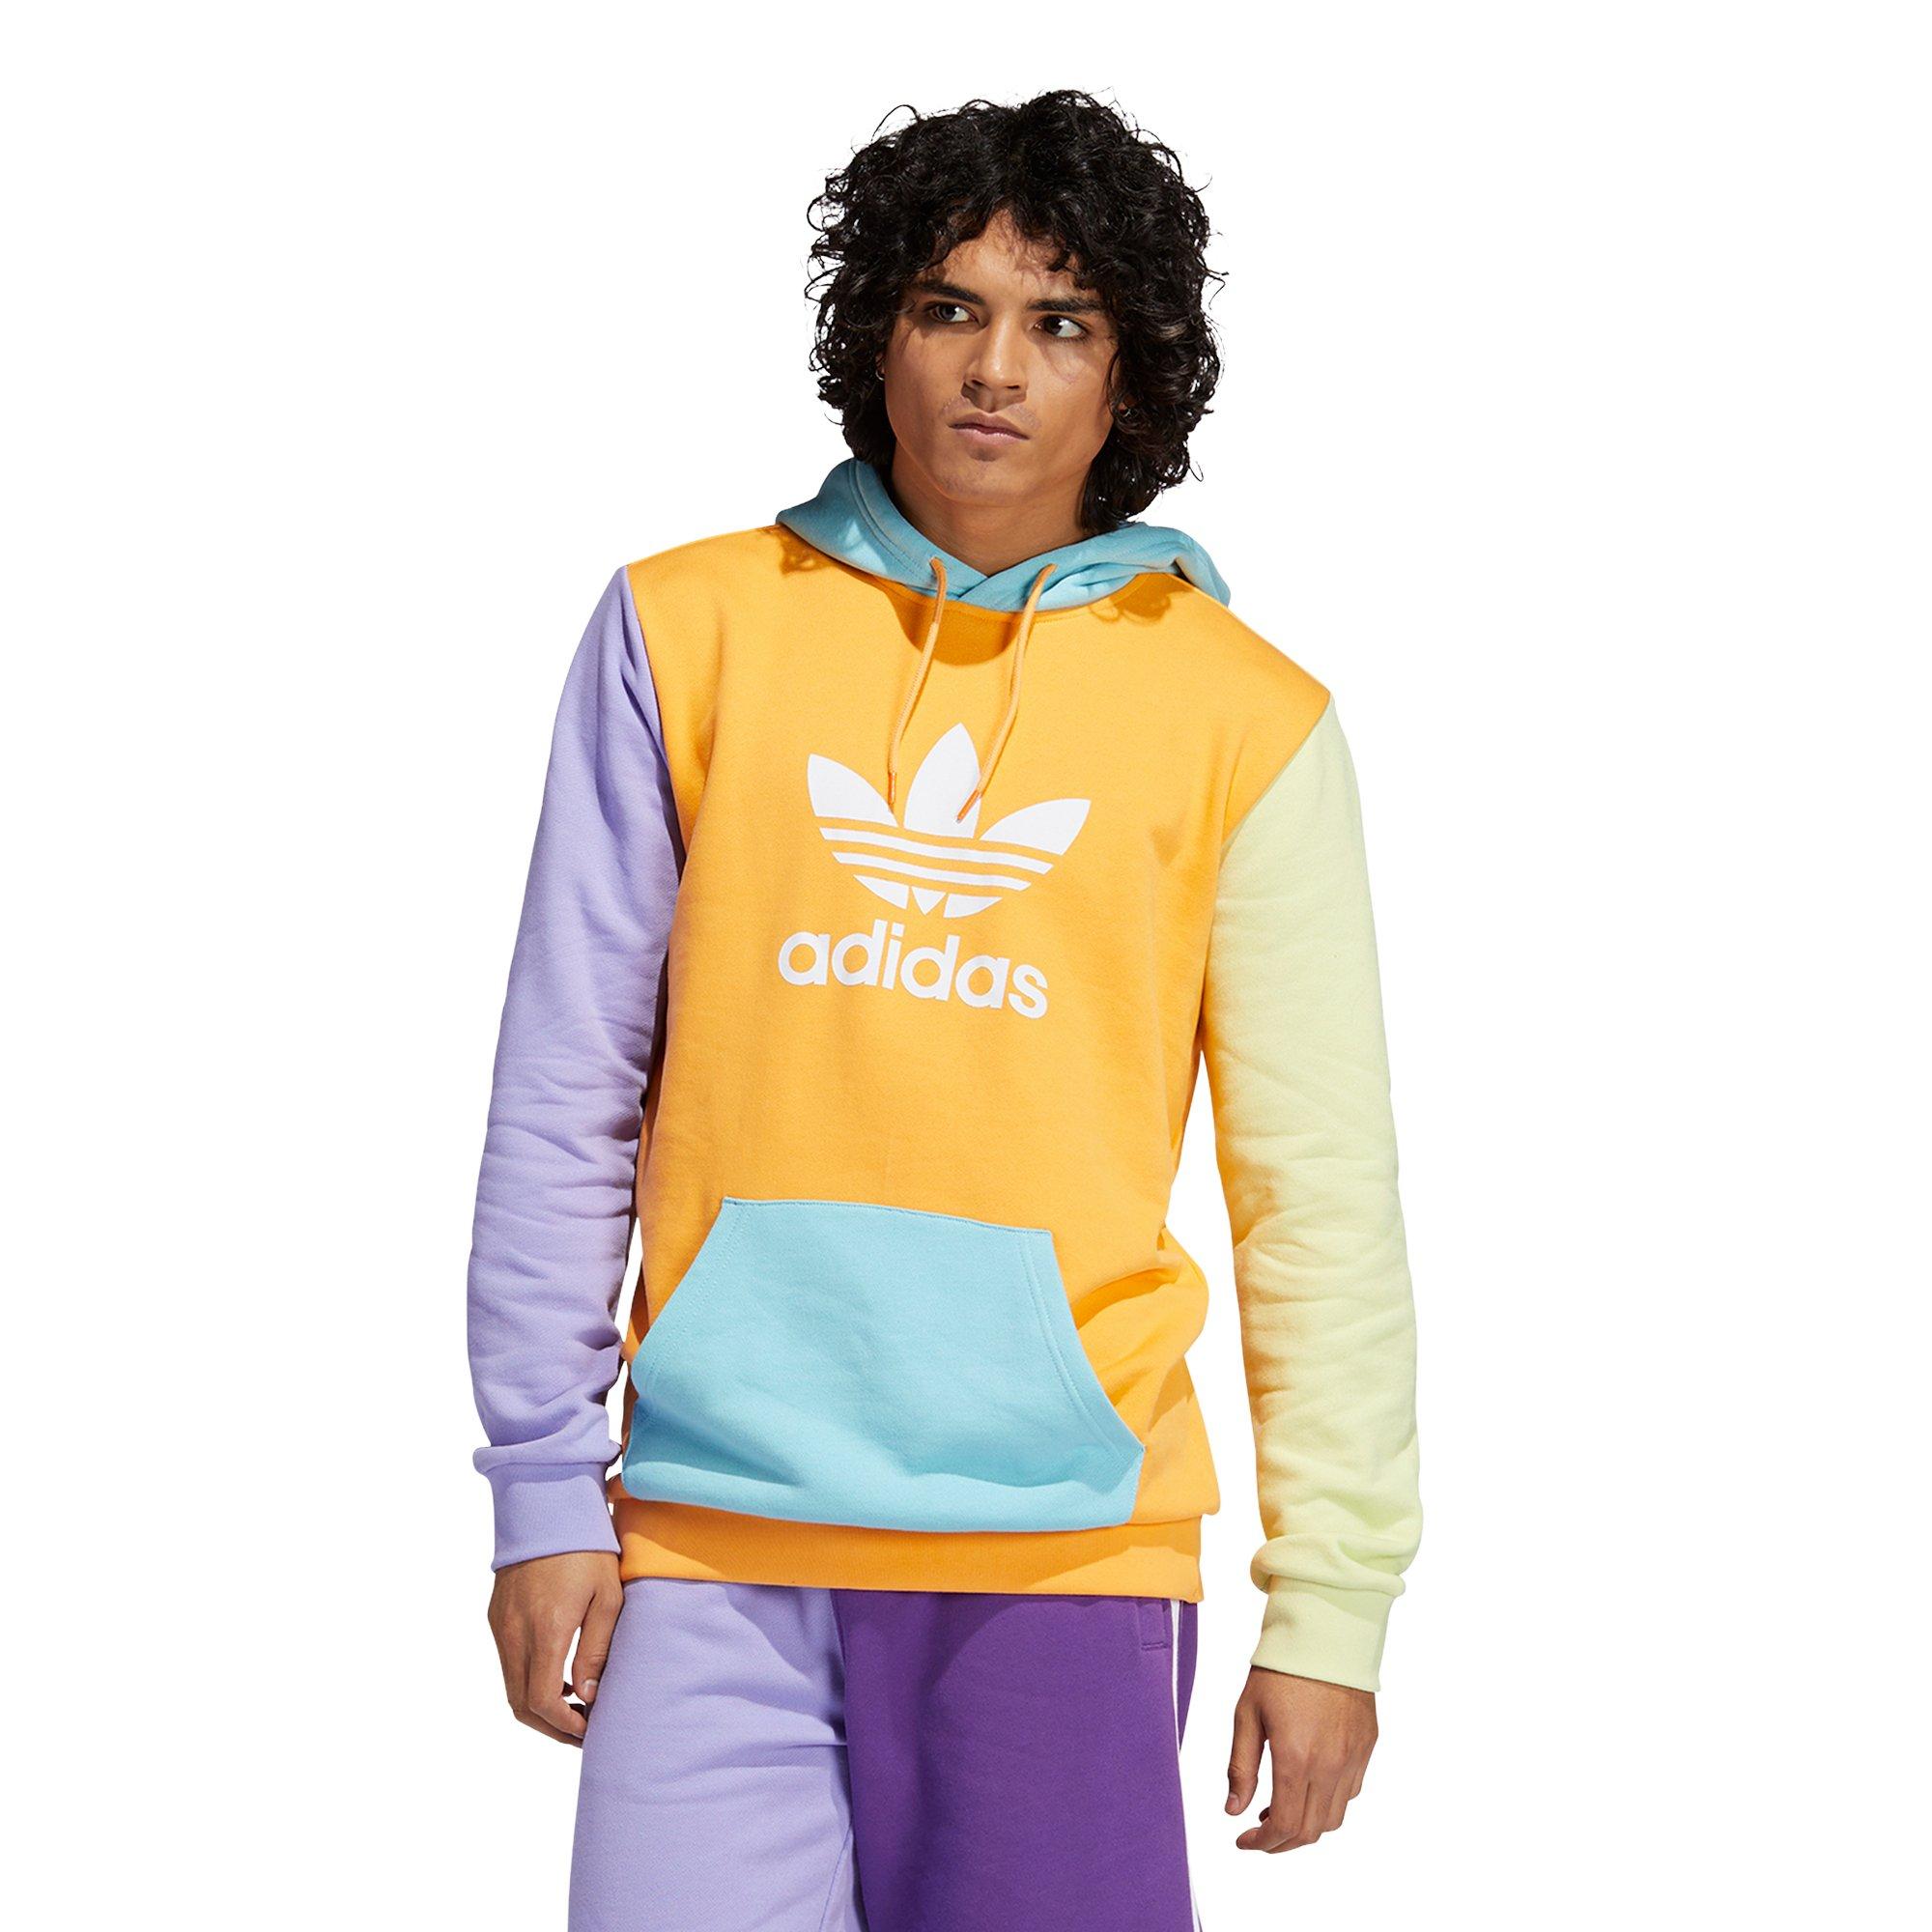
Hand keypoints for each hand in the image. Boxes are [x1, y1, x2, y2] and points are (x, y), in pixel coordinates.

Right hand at [487, 1550, 623, 1745]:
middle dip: (550, 1727)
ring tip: (573, 1706)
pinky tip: (557, 1676)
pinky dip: (528, 1682)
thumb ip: (596, 1649)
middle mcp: (515, 1632)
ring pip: (510, 1687)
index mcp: (546, 1629)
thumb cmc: (586, 1548)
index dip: (564, 1726)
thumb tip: (587, 1696)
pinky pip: (508, 1663)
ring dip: (538, 1707)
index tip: (589, 1727)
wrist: (547, 1505)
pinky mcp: (496, 1616)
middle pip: (521, 1705)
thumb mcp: (606, 1597)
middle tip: (582, 1729)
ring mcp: (501, 1625)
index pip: (543, 1701)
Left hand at [1225, 1667, 1376, 1850]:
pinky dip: (1328, 1802)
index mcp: (1296, 1758)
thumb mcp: (1247, 1714)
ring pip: (1334, 1817)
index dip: (1262, 1843)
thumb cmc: (1280, 1670)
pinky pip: (1351, 1791)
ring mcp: (1353, 1758)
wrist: (1324, 1634)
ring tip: (1280, 1809)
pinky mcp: (1367, 1746)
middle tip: (1259, 1834)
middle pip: (1310, 1831)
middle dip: (1281, 1843)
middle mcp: (1330, 1765)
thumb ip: (1241, 1767)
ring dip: (1306, 1826)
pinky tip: (1308, 1786)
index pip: (1283, 1826)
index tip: (1243, 1841)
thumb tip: (1234, 1811)